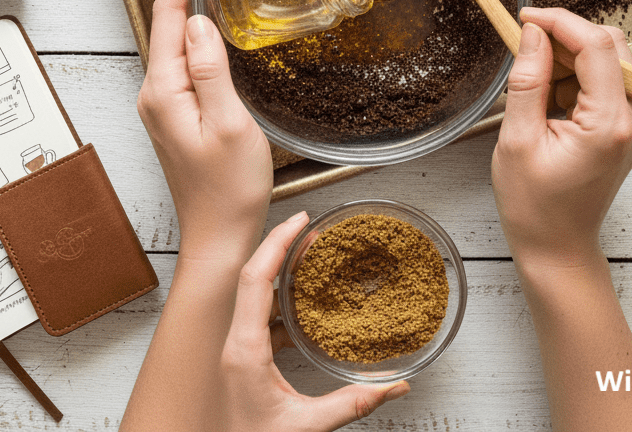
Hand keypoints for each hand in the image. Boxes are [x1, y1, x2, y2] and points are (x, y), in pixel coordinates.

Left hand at [137, 0, 272, 263]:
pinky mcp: (174, 115)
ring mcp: (162, 105)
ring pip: (173, 41)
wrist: (219, 237)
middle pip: (166, 23)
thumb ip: (211, 69)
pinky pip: (181, 61)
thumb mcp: (230, 123)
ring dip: (190, 6)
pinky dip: (195, 34)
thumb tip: (200, 22)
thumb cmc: (229, 190)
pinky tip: (212, 27)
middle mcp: (154, 94)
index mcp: (164, 91)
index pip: (169, 17)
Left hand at [220, 211, 409, 431]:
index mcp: (244, 349)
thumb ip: (353, 404)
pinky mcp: (245, 360)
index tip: (301, 220)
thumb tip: (395, 386)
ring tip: (312, 257)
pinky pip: (262, 317)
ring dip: (283, 273)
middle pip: (254, 276)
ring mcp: (238, 350)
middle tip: (312, 229)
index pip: (255, 278)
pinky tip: (307, 305)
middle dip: (282, 247)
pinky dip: (284, 302)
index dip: (278, 243)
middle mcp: (236, 342)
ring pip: (257, 295)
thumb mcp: (306, 428)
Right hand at [491, 7, 631, 271]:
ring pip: (608, 59)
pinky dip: (575, 75)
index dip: (559, 21)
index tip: (524, 17)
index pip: (595, 46)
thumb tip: (533, 35)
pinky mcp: (625, 126)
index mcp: (609, 124)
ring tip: (535, 85)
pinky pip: (606, 80)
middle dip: (565, 36)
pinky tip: (549, 99)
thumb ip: (528, 81)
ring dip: (569, 57)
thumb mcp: (517, 140)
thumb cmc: (534, 205)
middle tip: (525, 47)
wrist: (557, 247)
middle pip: (609, 45)